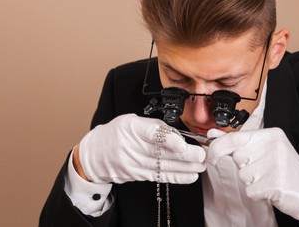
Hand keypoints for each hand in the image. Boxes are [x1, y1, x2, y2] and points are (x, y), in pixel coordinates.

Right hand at [75, 114, 205, 183]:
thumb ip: (155, 127)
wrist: (96, 153)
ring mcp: (134, 163)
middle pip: (161, 152)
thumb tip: (179, 136)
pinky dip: (176, 177)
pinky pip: (159, 176)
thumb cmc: (117, 133)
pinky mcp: (137, 175)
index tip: (183, 143)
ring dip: (185, 167)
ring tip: (201, 165)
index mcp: (132, 128)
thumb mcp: (132, 121)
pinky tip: (190, 176)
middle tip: (201, 155)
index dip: (168, 139)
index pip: (151, 133)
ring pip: (163, 166)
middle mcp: (132, 147)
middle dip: (185, 155)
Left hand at [206, 128, 298, 220]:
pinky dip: (257, 193)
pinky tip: (271, 189)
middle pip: (238, 158)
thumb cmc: (282, 168)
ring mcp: (276, 165)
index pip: (234, 138)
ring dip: (252, 181)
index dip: (217, 148)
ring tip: (268, 178)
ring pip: (244, 176)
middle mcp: (274, 147)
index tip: (211, 156)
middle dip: (244, 167)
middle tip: (262, 168)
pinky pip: (251, 190)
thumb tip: (211, 134)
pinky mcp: (276, 184)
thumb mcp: (261, 149)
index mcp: (270, 135)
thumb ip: (236, 141)